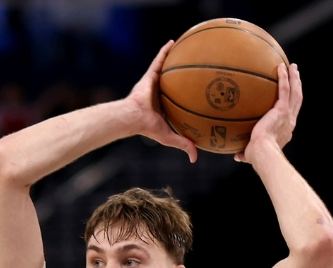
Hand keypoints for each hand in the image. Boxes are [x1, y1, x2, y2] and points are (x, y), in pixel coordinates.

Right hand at [126, 41, 197, 162]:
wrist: (134, 117)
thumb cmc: (148, 127)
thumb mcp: (170, 137)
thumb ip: (184, 145)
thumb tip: (195, 159)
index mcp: (165, 105)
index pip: (178, 97)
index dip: (187, 93)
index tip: (199, 89)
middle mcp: (161, 92)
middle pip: (175, 80)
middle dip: (183, 73)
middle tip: (197, 65)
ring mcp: (155, 82)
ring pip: (168, 67)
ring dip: (175, 57)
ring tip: (187, 47)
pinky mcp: (150, 75)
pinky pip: (159, 60)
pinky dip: (165, 51)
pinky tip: (173, 42)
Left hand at [237, 63, 301, 162]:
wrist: (263, 153)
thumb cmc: (258, 156)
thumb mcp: (252, 154)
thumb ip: (245, 153)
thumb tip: (237, 156)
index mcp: (285, 130)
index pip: (290, 115)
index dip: (291, 105)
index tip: (289, 98)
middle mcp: (290, 121)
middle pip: (297, 100)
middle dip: (298, 87)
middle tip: (296, 75)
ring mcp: (287, 114)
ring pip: (295, 93)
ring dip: (295, 79)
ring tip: (293, 68)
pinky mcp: (282, 109)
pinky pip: (284, 90)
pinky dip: (284, 78)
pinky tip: (281, 67)